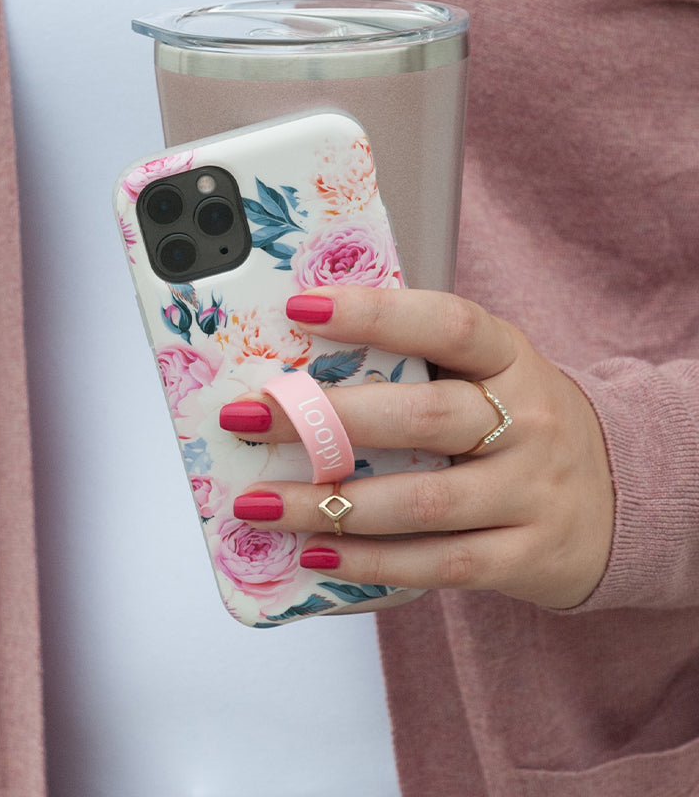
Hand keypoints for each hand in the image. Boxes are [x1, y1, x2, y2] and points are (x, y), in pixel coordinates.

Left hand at [223, 287, 614, 609]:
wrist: (620, 496)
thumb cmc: (523, 423)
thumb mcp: (494, 377)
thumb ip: (424, 365)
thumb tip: (306, 359)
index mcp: (512, 360)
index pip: (448, 324)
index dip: (375, 313)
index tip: (300, 307)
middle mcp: (528, 422)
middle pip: (424, 416)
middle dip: (326, 420)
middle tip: (249, 418)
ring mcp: (532, 492)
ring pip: (423, 500)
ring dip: (330, 504)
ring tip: (259, 503)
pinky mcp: (527, 556)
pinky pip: (440, 563)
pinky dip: (371, 560)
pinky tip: (316, 552)